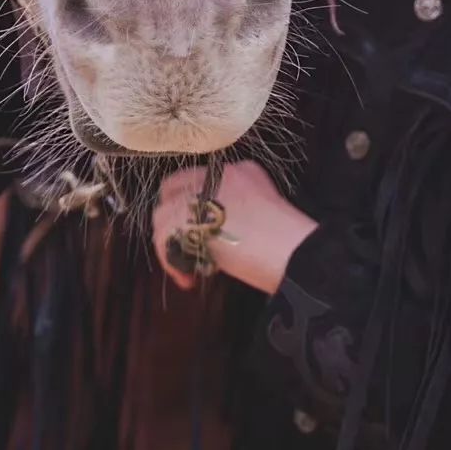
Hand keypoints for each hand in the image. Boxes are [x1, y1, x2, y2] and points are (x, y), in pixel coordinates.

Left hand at [152, 159, 317, 294]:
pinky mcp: (184, 222)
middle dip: (172, 220)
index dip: (186, 202)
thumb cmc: (286, 234)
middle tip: (185, 245)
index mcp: (233, 171)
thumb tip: (221, 215)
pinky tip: (189, 278)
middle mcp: (211, 177)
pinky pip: (164, 240)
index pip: (194, 176)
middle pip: (171, 191)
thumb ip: (242, 193)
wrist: (288, 247)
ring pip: (162, 216)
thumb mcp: (267, 196)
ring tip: (189, 265)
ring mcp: (196, 199)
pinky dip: (172, 263)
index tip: (192, 225)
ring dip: (170, 243)